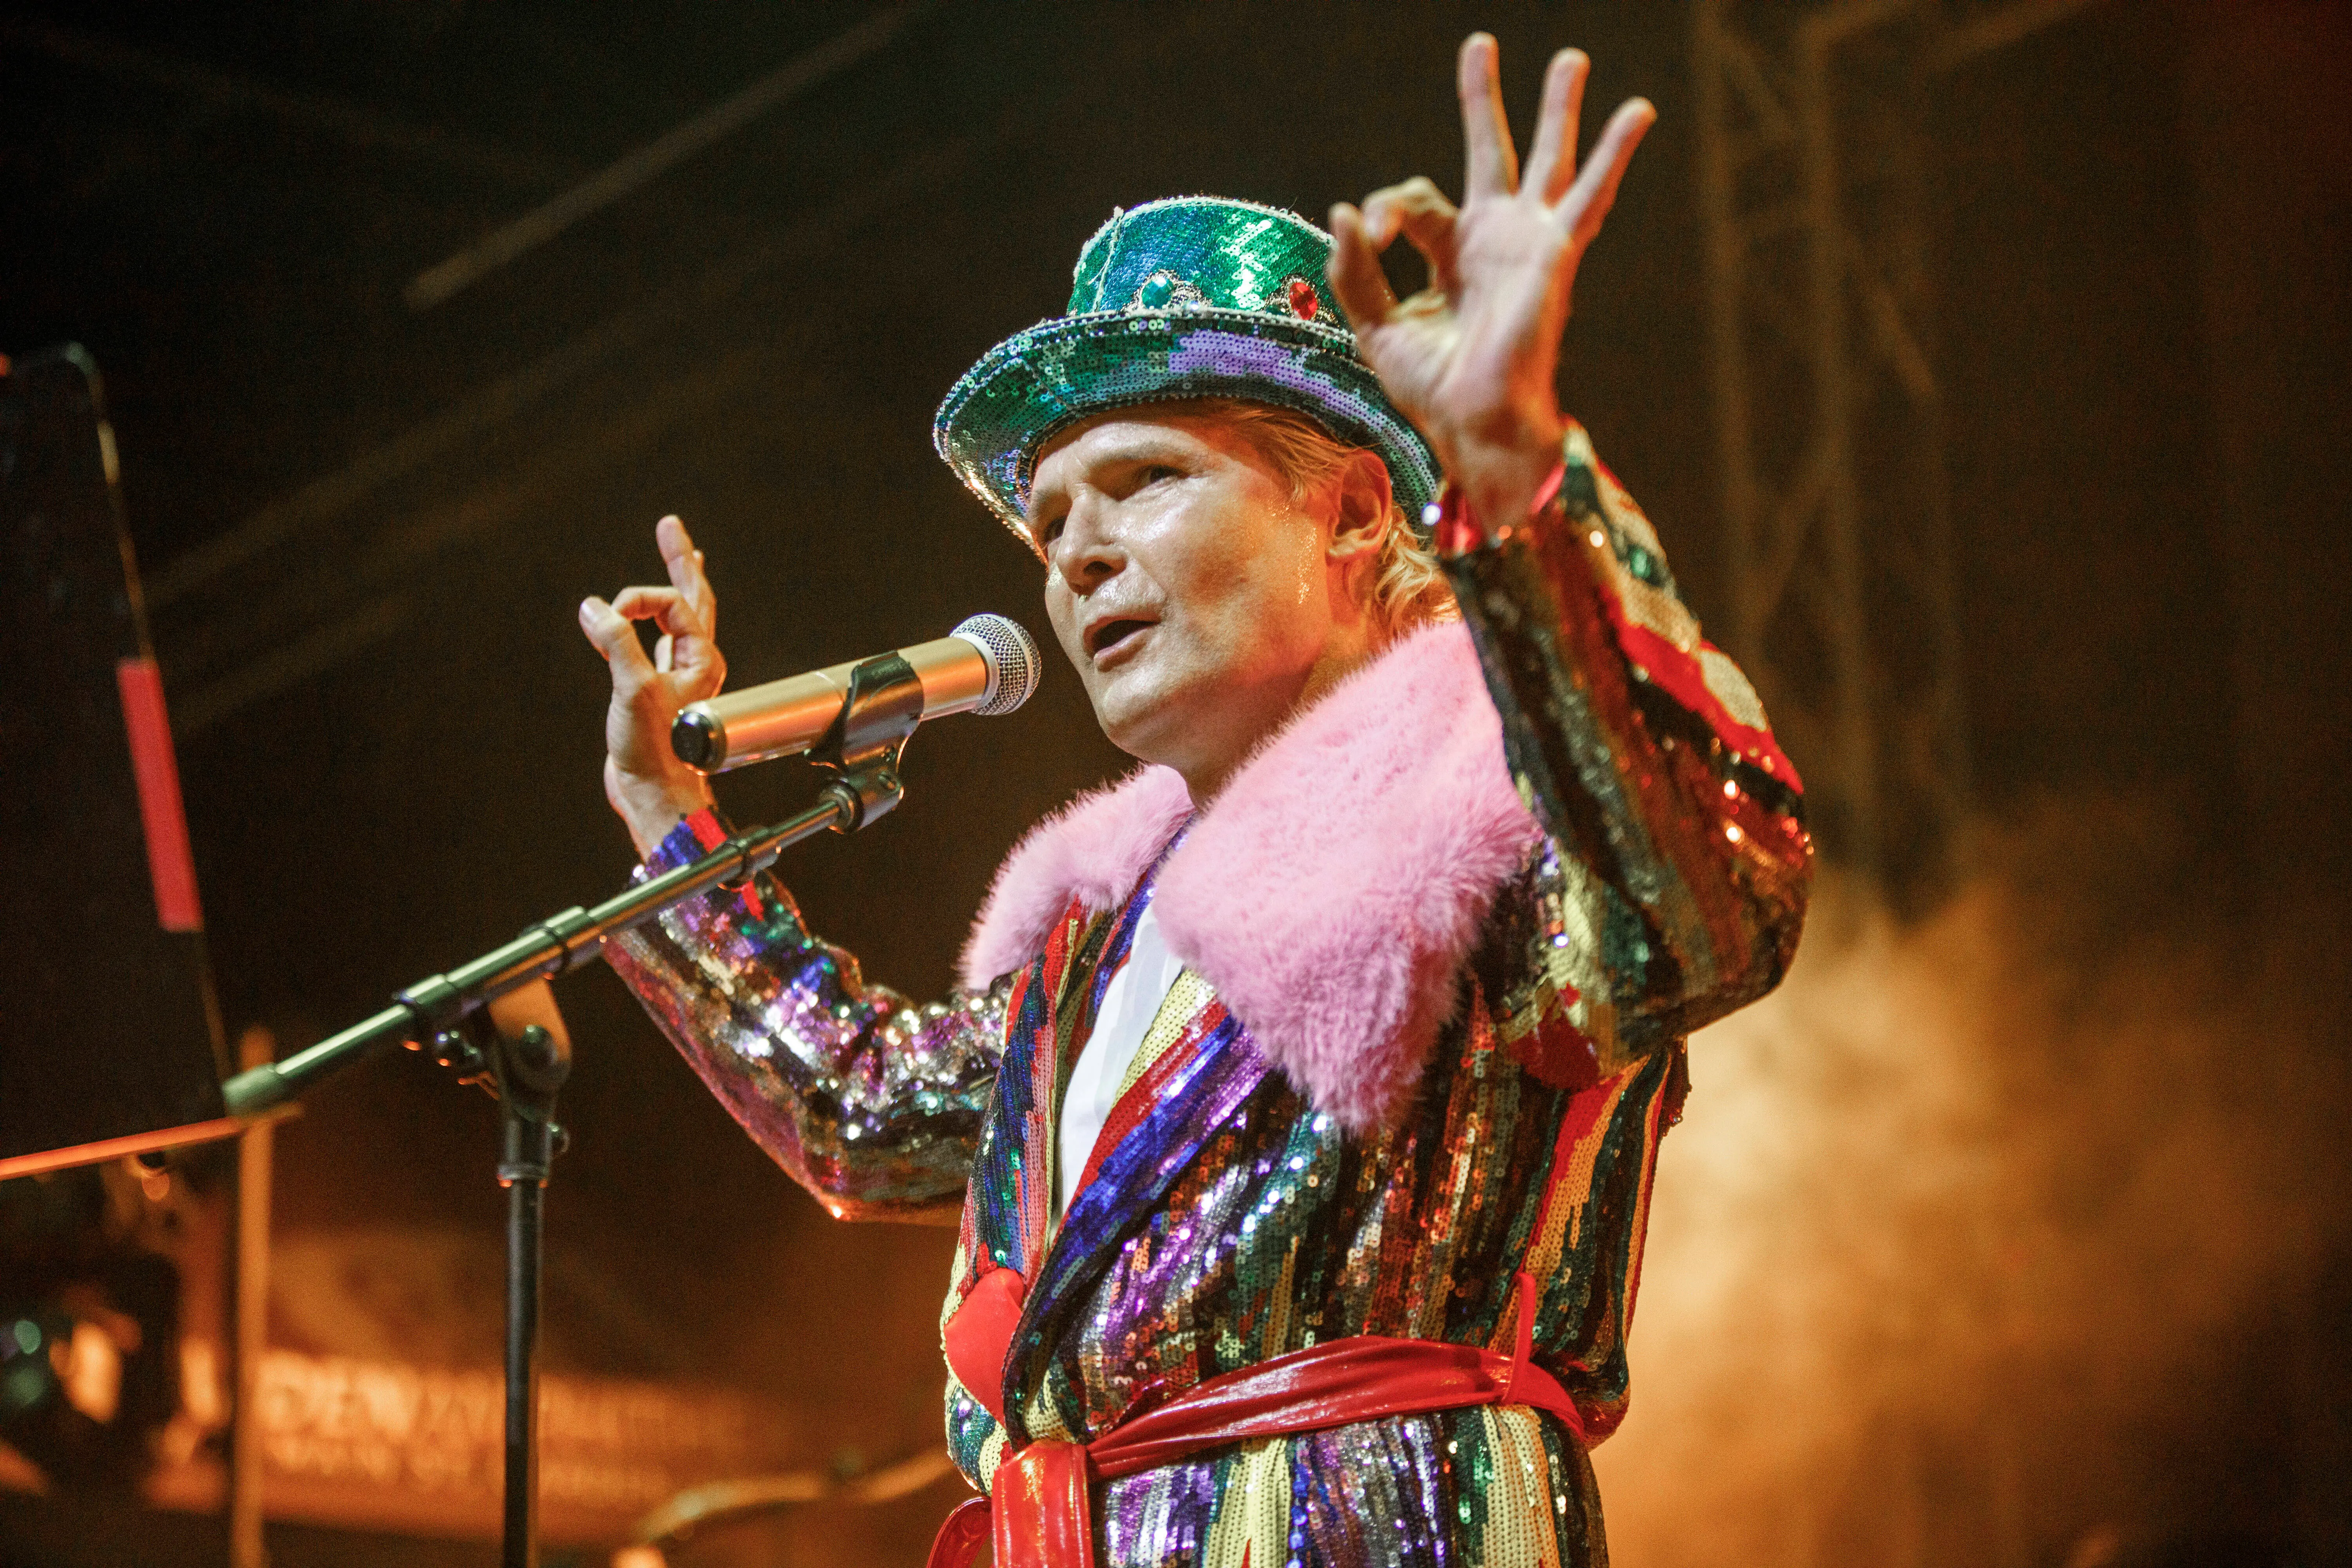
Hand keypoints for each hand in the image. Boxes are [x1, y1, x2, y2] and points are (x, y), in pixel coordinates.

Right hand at [579, 515, 725, 855]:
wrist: (653, 793)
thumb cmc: (655, 750)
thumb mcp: (634, 689)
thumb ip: (616, 642)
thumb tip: (593, 609)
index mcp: (701, 657)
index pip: (673, 605)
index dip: (638, 601)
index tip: (608, 617)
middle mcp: (696, 661)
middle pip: (692, 597)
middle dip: (680, 560)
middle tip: (670, 525)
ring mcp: (678, 673)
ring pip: (679, 618)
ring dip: (674, 585)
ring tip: (679, 554)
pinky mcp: (657, 688)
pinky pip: (659, 640)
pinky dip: (652, 618)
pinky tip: (648, 612)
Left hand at [1328, 35, 1653, 527]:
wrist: (1473, 424)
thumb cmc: (1433, 389)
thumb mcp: (1376, 326)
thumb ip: (1355, 272)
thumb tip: (1342, 211)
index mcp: (1451, 256)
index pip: (1413, 203)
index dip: (1385, 211)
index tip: (1370, 232)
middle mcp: (1492, 241)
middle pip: (1489, 154)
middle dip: (1483, 101)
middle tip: (1479, 45)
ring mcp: (1527, 243)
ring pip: (1545, 161)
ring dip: (1557, 109)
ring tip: (1569, 59)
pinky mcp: (1553, 253)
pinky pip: (1589, 196)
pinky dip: (1613, 154)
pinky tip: (1636, 113)